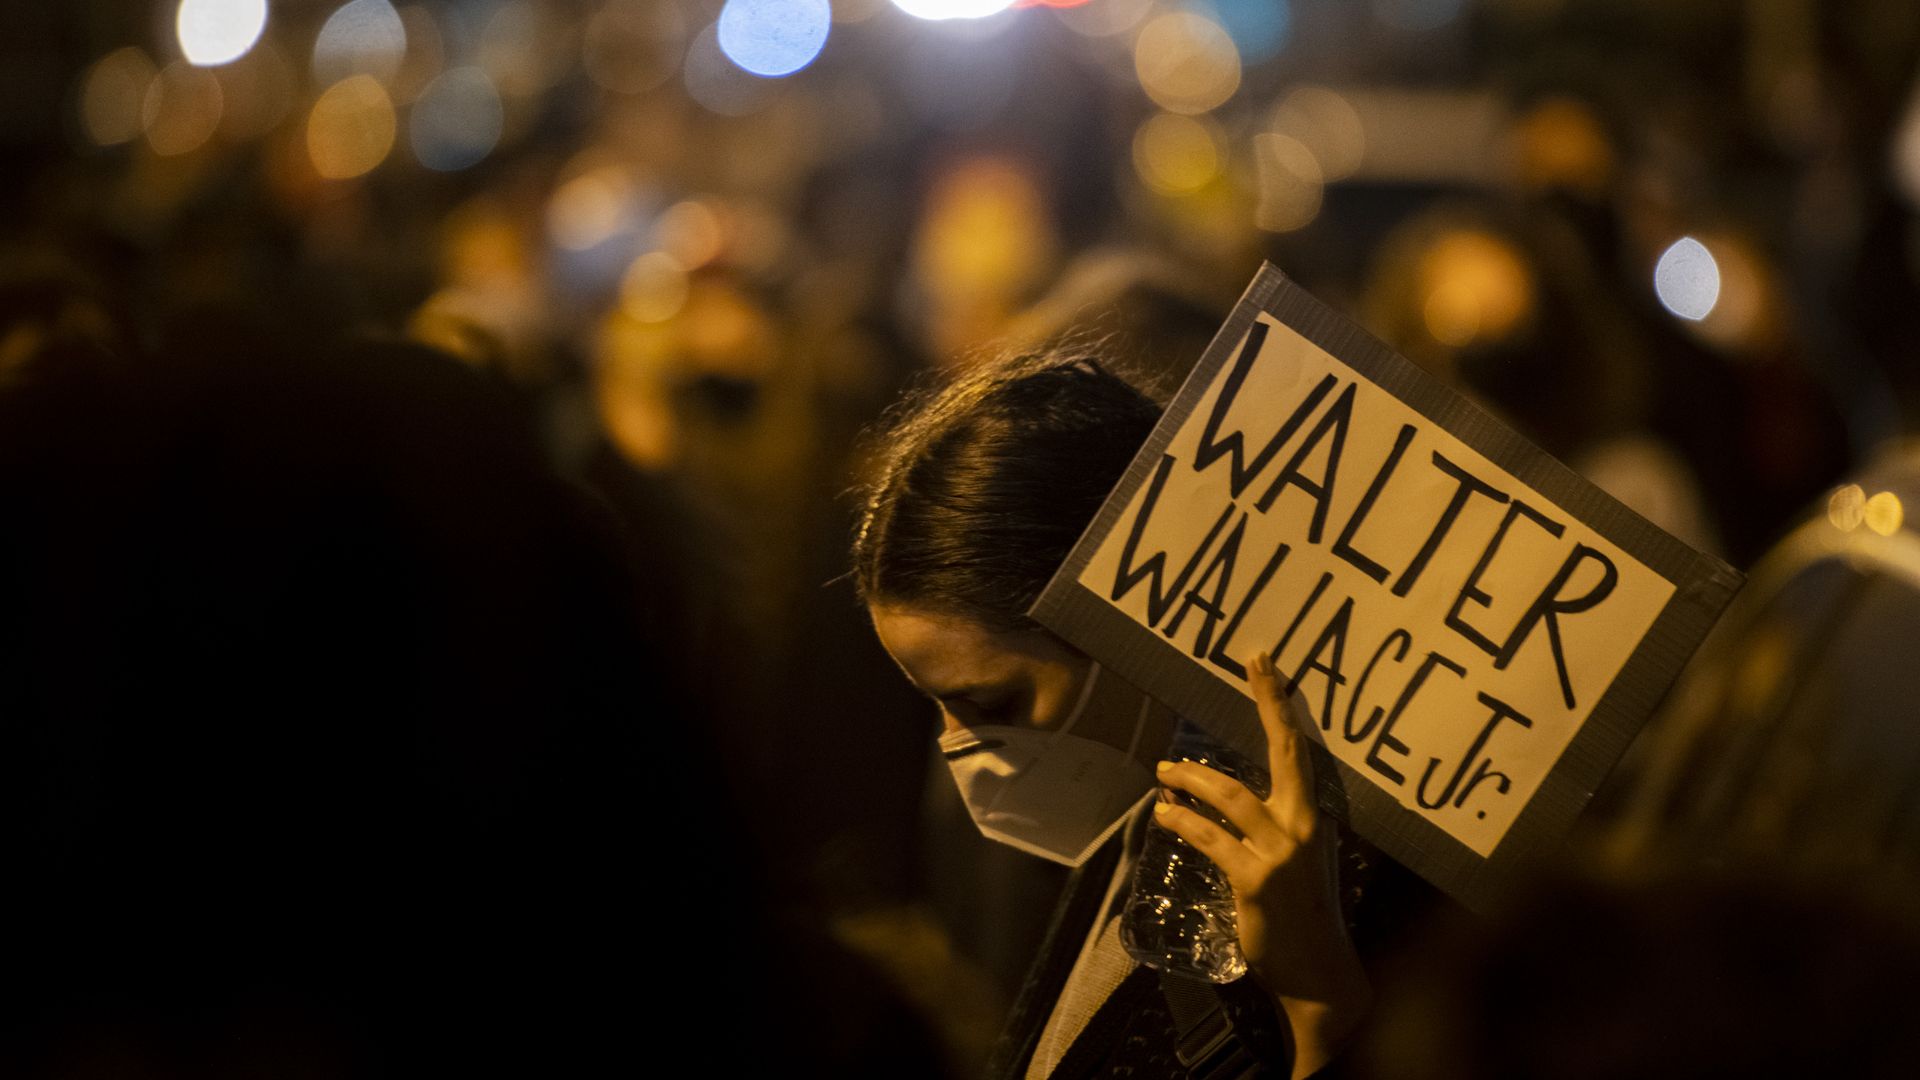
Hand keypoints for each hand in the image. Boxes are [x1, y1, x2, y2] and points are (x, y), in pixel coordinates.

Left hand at [1152, 651, 1370, 1079]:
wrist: (1319, 973)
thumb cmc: (1303, 915)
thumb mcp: (1296, 860)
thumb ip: (1270, 825)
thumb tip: (1221, 793)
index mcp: (1313, 817)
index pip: (1298, 749)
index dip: (1279, 703)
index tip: (1263, 662)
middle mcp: (1302, 826)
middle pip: (1280, 753)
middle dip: (1263, 704)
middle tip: (1244, 667)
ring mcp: (1280, 853)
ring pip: (1230, 795)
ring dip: (1191, 778)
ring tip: (1163, 773)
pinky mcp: (1254, 880)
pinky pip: (1210, 838)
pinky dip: (1182, 822)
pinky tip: (1165, 814)